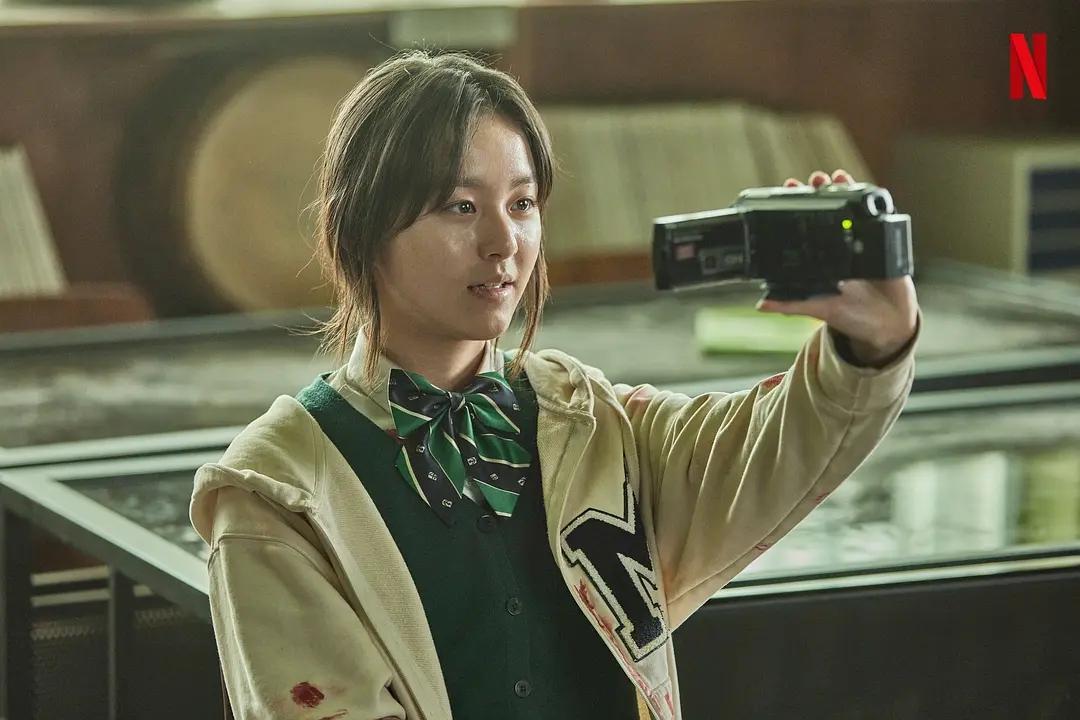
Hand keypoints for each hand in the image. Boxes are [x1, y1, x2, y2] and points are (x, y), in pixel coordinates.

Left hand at [757, 169, 919, 366]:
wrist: (888, 326)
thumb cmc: (852, 317)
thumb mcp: (819, 309)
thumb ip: (792, 304)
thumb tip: (761, 304)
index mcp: (823, 259)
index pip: (806, 227)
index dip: (796, 210)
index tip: (786, 192)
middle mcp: (841, 246)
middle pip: (828, 212)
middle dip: (819, 193)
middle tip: (811, 181)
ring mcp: (863, 242)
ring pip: (851, 210)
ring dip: (842, 189)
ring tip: (832, 177)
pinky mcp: (884, 243)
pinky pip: (878, 217)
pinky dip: (871, 200)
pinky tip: (861, 188)